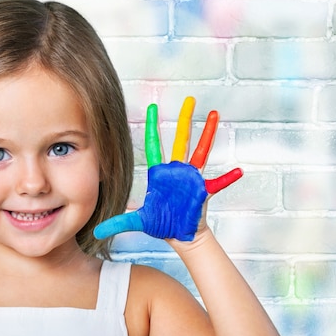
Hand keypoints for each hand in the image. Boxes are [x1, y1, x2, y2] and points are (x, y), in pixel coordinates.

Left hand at [94, 97, 241, 240]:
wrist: (179, 236)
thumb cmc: (161, 224)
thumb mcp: (138, 221)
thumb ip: (119, 222)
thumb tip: (97, 230)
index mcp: (160, 173)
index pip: (153, 144)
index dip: (152, 126)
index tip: (151, 108)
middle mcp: (176, 170)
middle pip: (180, 139)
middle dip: (184, 119)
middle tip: (189, 99)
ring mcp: (192, 178)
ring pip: (201, 151)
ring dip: (208, 134)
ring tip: (214, 115)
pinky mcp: (203, 190)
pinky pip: (218, 183)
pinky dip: (227, 178)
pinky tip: (239, 171)